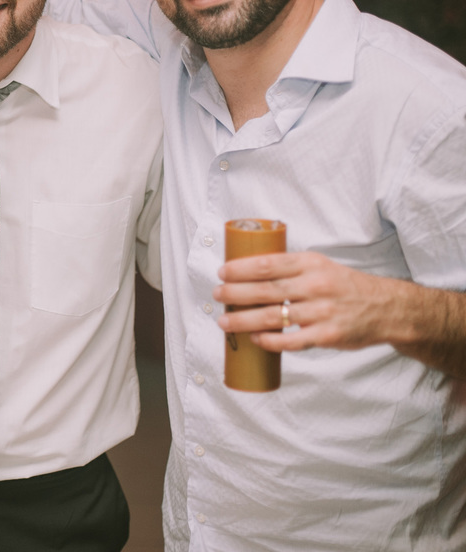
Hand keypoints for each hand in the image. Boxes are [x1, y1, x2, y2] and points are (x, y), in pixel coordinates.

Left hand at [214, 251, 414, 351]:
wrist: (387, 308)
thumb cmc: (344, 286)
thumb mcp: (320, 265)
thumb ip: (290, 268)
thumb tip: (247, 272)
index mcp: (311, 263)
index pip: (268, 263)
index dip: (240, 269)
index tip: (222, 272)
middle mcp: (316, 285)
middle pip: (265, 290)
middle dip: (235, 293)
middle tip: (217, 294)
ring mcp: (322, 312)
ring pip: (273, 317)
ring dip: (243, 320)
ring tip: (224, 320)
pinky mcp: (327, 335)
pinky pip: (291, 340)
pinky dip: (270, 341)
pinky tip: (255, 340)